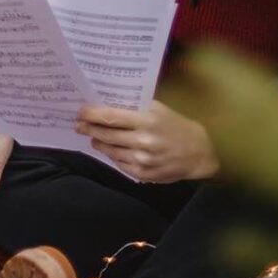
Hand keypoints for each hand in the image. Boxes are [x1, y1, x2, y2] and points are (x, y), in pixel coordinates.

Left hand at [76, 100, 218, 183]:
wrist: (198, 152)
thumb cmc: (176, 126)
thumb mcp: (159, 109)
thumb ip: (136, 107)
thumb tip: (108, 103)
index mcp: (147, 120)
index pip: (111, 117)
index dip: (92, 114)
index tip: (81, 111)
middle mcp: (143, 141)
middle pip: (107, 134)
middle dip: (89, 128)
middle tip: (79, 124)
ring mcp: (142, 160)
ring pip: (110, 150)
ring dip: (98, 142)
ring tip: (92, 135)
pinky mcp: (143, 174)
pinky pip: (119, 164)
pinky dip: (112, 155)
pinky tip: (108, 149)